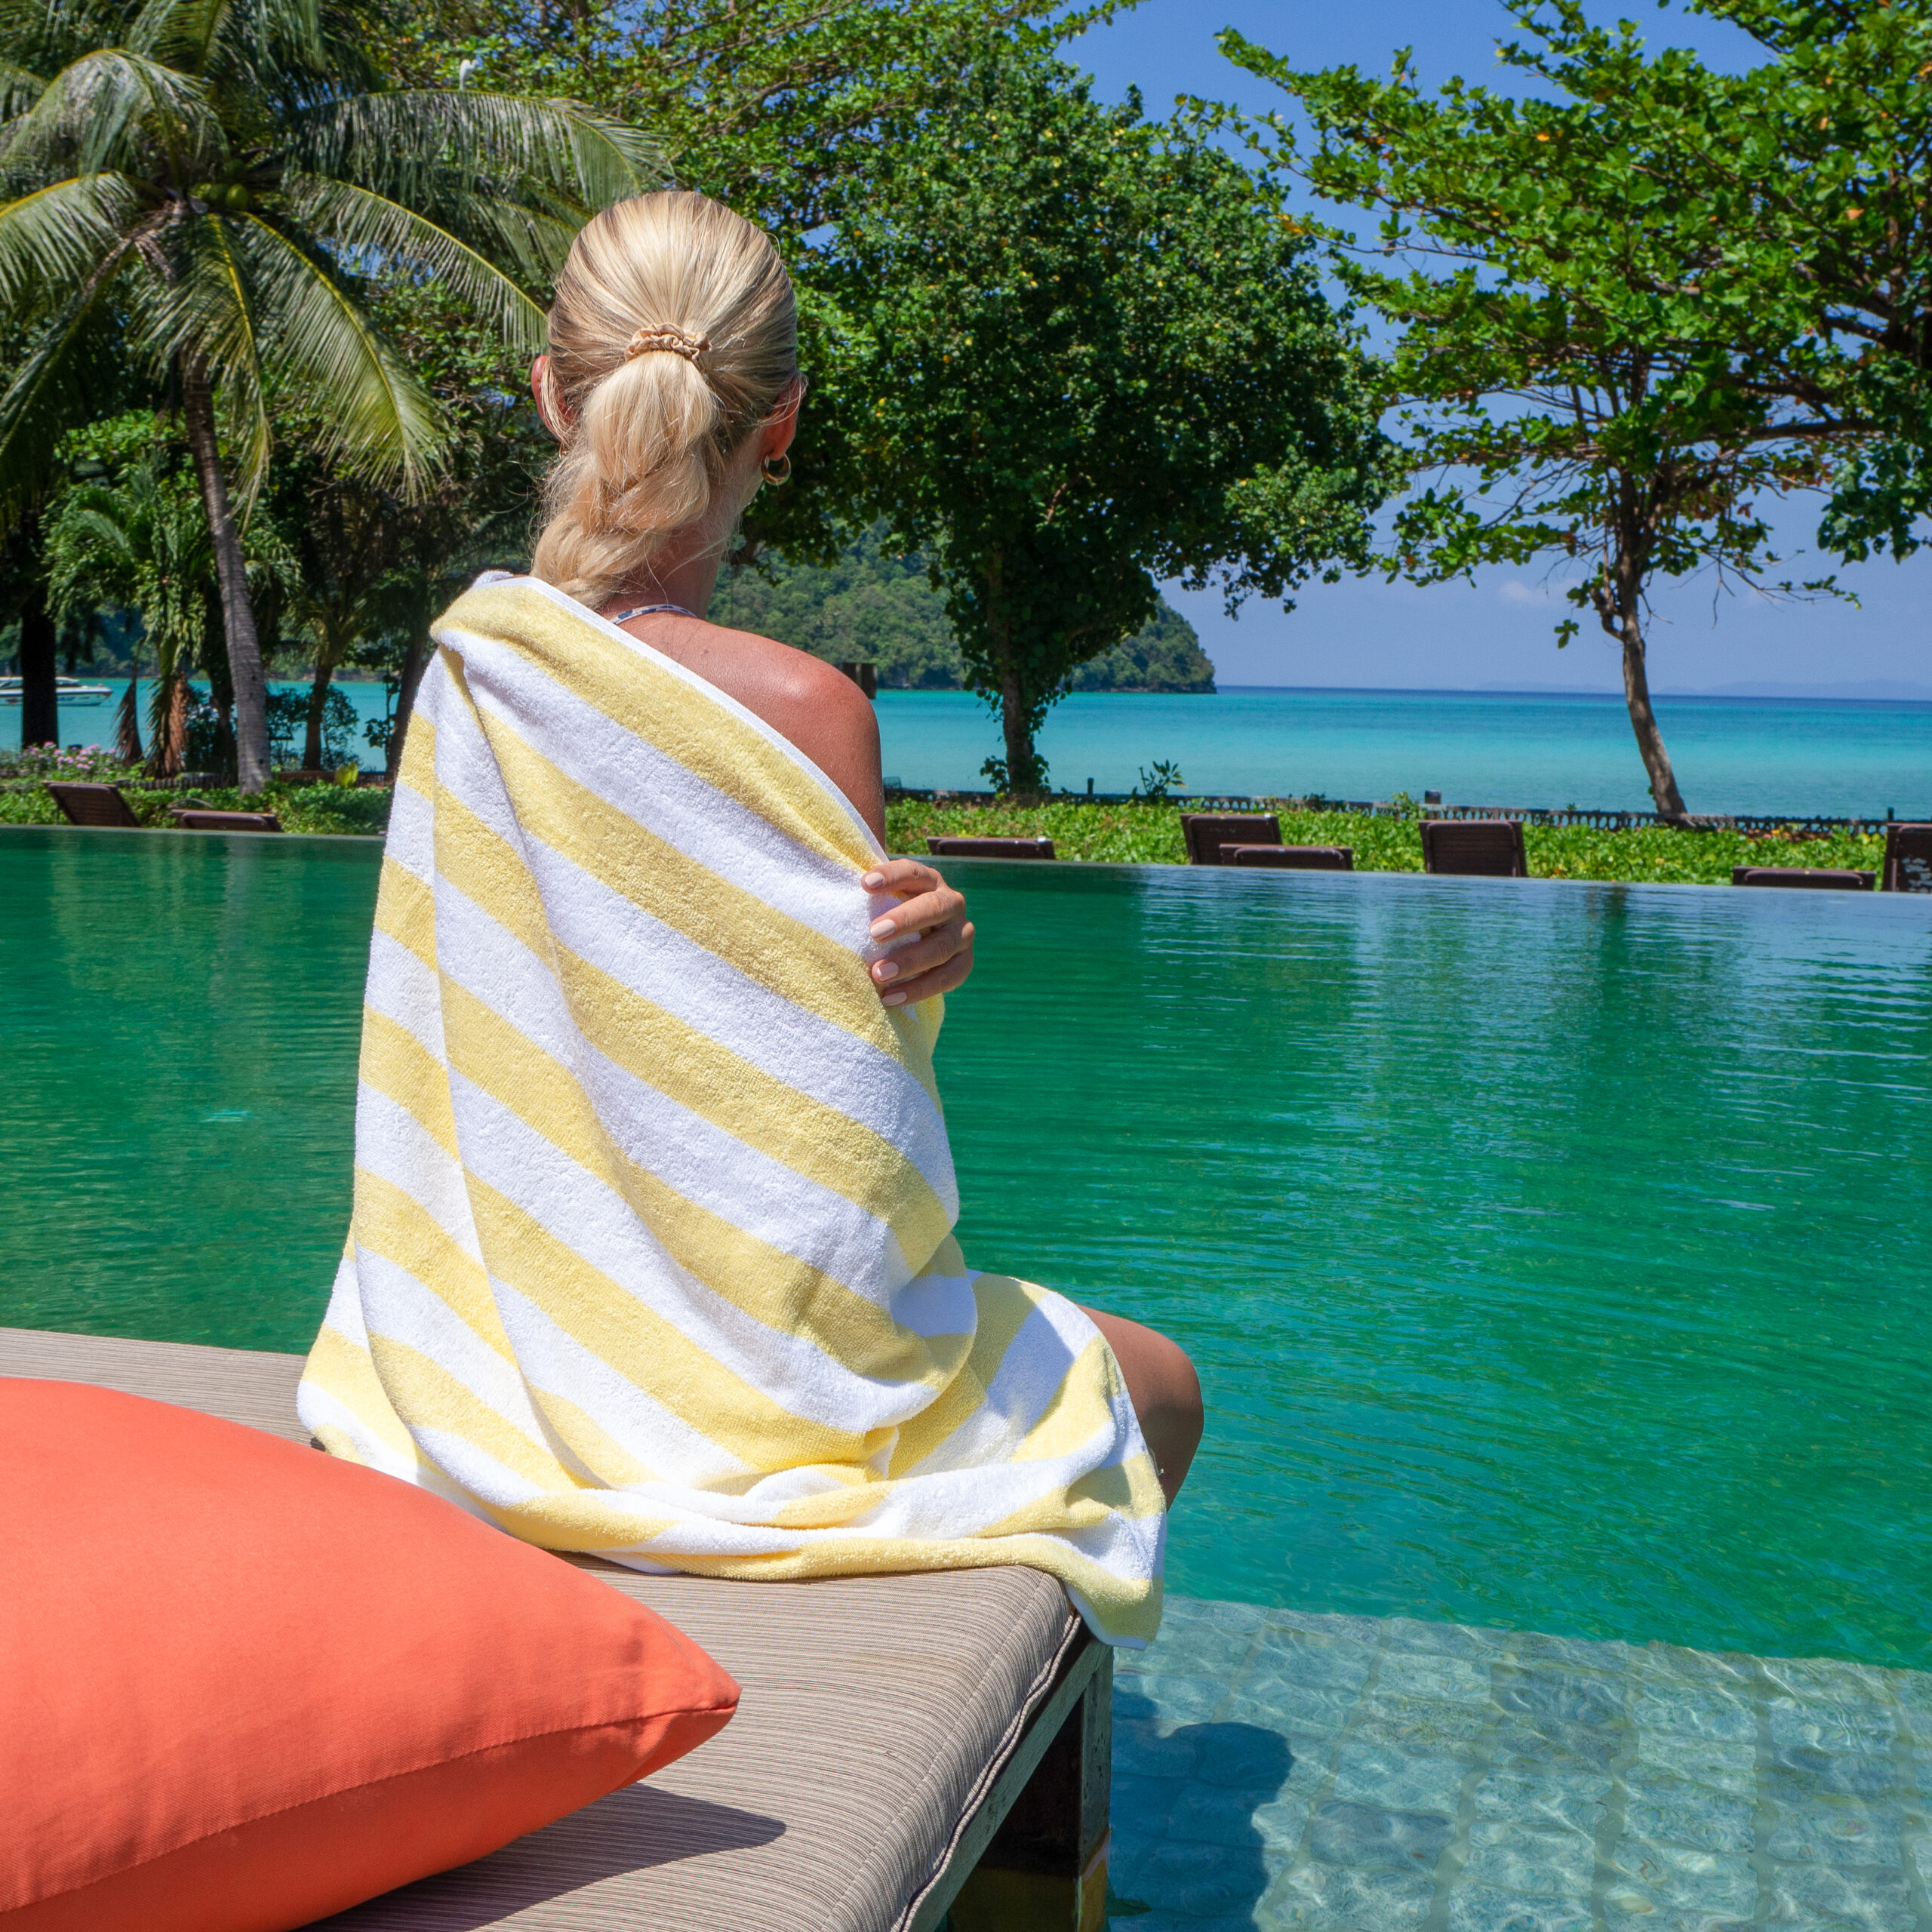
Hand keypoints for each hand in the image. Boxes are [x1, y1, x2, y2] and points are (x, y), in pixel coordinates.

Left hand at [861, 859, 974, 1007]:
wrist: (918, 943)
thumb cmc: (888, 916)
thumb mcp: (882, 900)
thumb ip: (867, 895)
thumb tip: (829, 887)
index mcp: (930, 881)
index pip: (914, 872)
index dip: (892, 876)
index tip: (864, 884)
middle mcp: (952, 904)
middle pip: (935, 908)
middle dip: (905, 920)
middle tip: (874, 933)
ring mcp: (962, 934)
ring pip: (943, 947)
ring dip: (910, 961)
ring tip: (877, 974)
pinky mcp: (965, 963)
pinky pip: (947, 978)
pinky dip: (919, 989)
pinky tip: (890, 998)